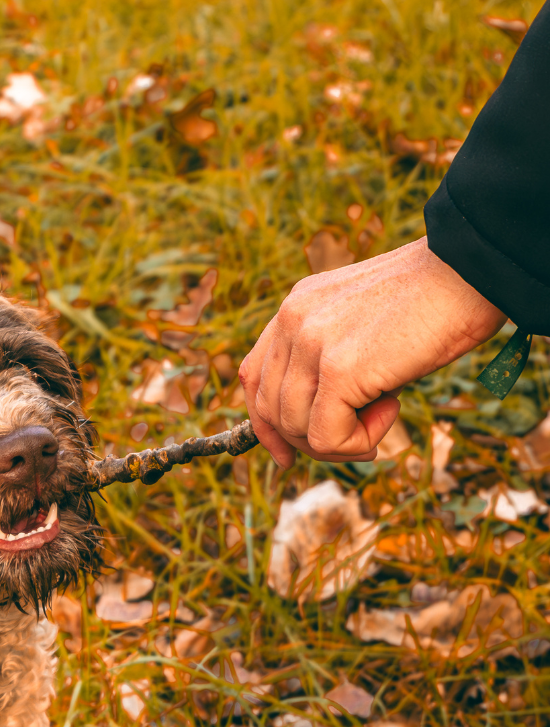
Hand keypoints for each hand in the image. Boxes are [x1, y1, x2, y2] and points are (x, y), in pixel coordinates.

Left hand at [238, 237, 506, 467]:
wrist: (473, 272)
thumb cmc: (433, 304)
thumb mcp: (363, 330)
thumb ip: (329, 363)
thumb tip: (314, 429)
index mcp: (295, 308)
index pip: (253, 378)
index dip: (266, 425)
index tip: (288, 454)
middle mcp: (293, 320)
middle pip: (271, 411)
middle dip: (311, 440)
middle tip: (361, 438)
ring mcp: (311, 342)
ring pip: (297, 429)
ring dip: (343, 439)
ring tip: (386, 410)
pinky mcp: (338, 369)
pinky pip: (327, 437)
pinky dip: (358, 442)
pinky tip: (390, 410)